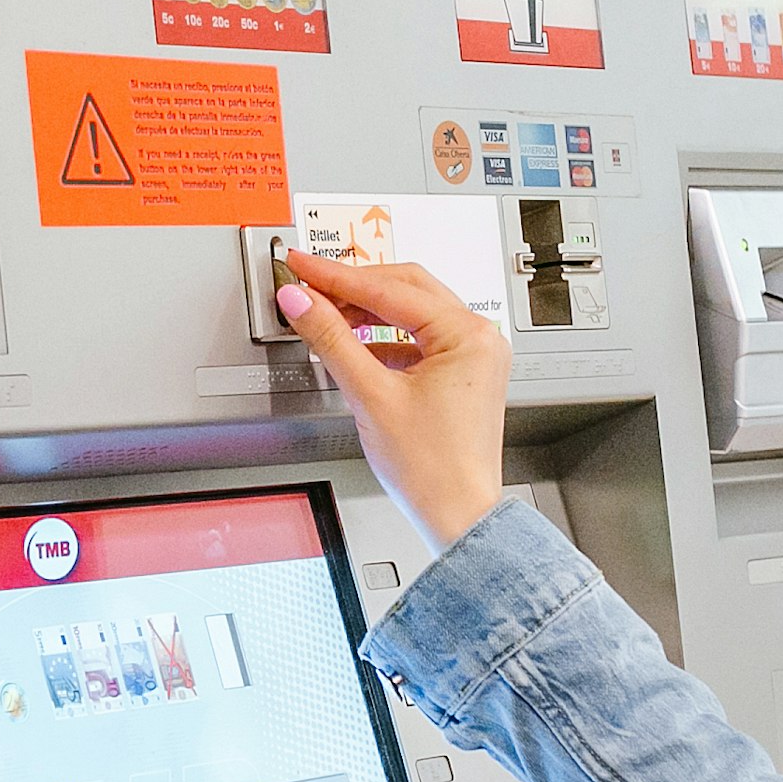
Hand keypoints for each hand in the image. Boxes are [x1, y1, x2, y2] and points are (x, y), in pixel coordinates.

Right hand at [276, 248, 510, 553]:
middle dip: (354, 286)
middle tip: (310, 282)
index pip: (390, 289)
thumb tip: (303, 302)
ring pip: (411, 313)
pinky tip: (354, 345)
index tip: (303, 265)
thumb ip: (332, 340)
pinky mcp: (463, 375)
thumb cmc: (433, 470)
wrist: (456, 516)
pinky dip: (383, 338)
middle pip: (406, 289)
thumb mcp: (371, 396)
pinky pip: (418, 340)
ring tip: (326, 313)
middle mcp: (479, 339)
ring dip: (367, 311)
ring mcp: (474, 357)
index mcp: (468, 335)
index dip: (337, 276)